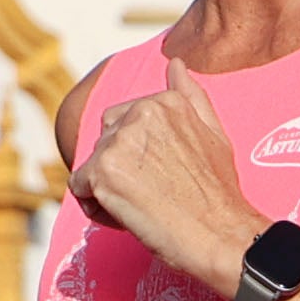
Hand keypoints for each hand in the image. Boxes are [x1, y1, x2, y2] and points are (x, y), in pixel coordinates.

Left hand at [74, 57, 270, 287]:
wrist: (220, 235)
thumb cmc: (219, 193)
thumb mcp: (215, 134)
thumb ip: (192, 97)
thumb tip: (175, 64)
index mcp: (164, 102)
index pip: (123, 121)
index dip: (139, 155)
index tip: (165, 177)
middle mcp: (139, 114)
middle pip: (103, 141)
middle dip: (118, 169)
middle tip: (152, 196)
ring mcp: (118, 142)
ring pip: (91, 165)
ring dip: (108, 190)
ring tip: (143, 209)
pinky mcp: (102, 173)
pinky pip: (79, 188)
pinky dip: (96, 208)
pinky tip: (127, 217)